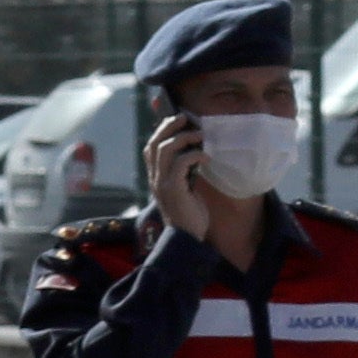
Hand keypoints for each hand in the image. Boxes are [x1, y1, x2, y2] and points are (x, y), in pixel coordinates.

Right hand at [141, 112, 232, 252]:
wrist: (187, 239)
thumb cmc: (189, 216)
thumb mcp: (184, 190)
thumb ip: (184, 174)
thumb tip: (194, 155)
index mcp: (155, 178)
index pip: (150, 148)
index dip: (161, 131)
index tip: (177, 121)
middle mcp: (155, 179)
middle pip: (155, 143)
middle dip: (170, 127)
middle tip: (186, 118)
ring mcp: (162, 184)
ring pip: (166, 149)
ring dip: (185, 138)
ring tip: (201, 136)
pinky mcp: (174, 189)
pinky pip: (182, 163)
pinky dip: (195, 155)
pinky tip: (206, 158)